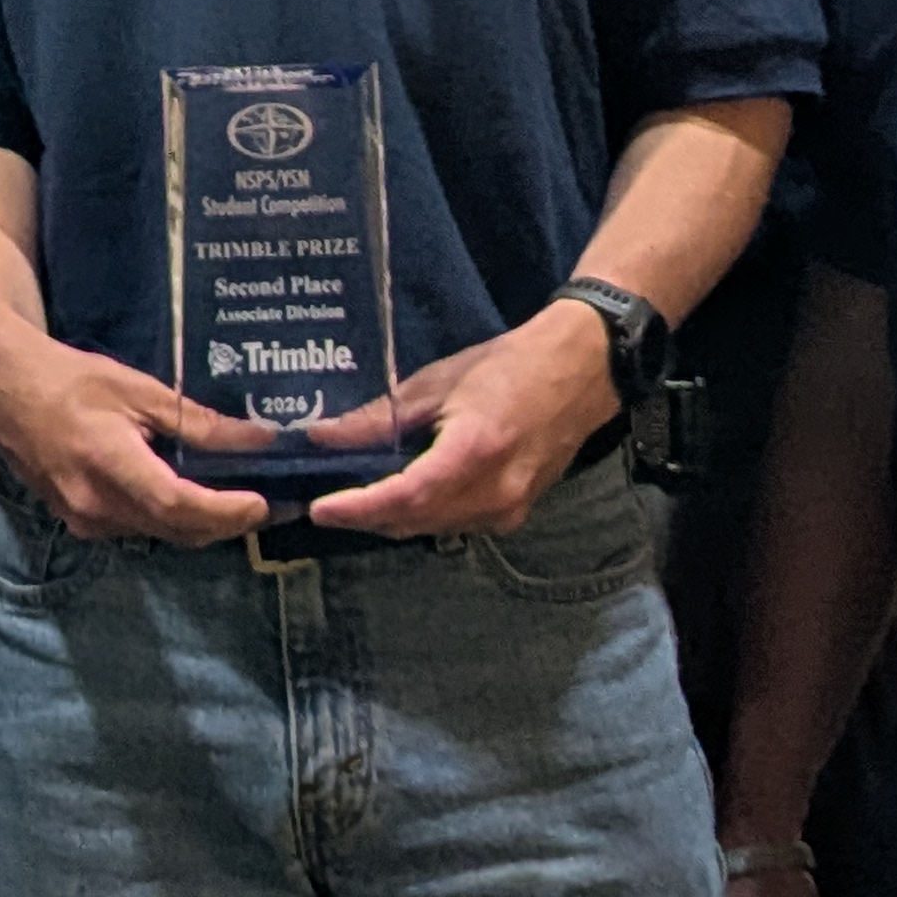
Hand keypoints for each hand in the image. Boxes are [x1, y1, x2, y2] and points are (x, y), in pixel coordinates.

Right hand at [0, 328, 274, 546]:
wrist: (7, 387)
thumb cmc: (71, 378)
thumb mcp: (137, 389)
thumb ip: (196, 421)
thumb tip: (258, 438)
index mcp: (109, 464)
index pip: (178, 504)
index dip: (225, 511)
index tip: (264, 504)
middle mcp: (96, 505)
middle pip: (176, 529)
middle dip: (224, 523)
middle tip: (267, 505)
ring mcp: (84, 520)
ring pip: (158, 533)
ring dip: (198, 523)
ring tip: (233, 499)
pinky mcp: (77, 522)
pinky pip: (136, 528)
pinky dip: (167, 518)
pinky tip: (185, 496)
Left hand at [304, 298, 616, 538]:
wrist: (577, 374)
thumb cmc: (505, 368)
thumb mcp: (436, 383)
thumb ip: (379, 418)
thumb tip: (321, 437)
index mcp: (474, 452)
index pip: (406, 497)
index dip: (359, 508)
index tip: (320, 509)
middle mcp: (494, 494)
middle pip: (415, 521)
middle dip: (367, 517)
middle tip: (326, 504)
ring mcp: (509, 511)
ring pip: (433, 528)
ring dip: (393, 519)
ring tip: (356, 500)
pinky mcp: (515, 515)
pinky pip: (456, 526)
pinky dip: (424, 516)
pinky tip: (402, 497)